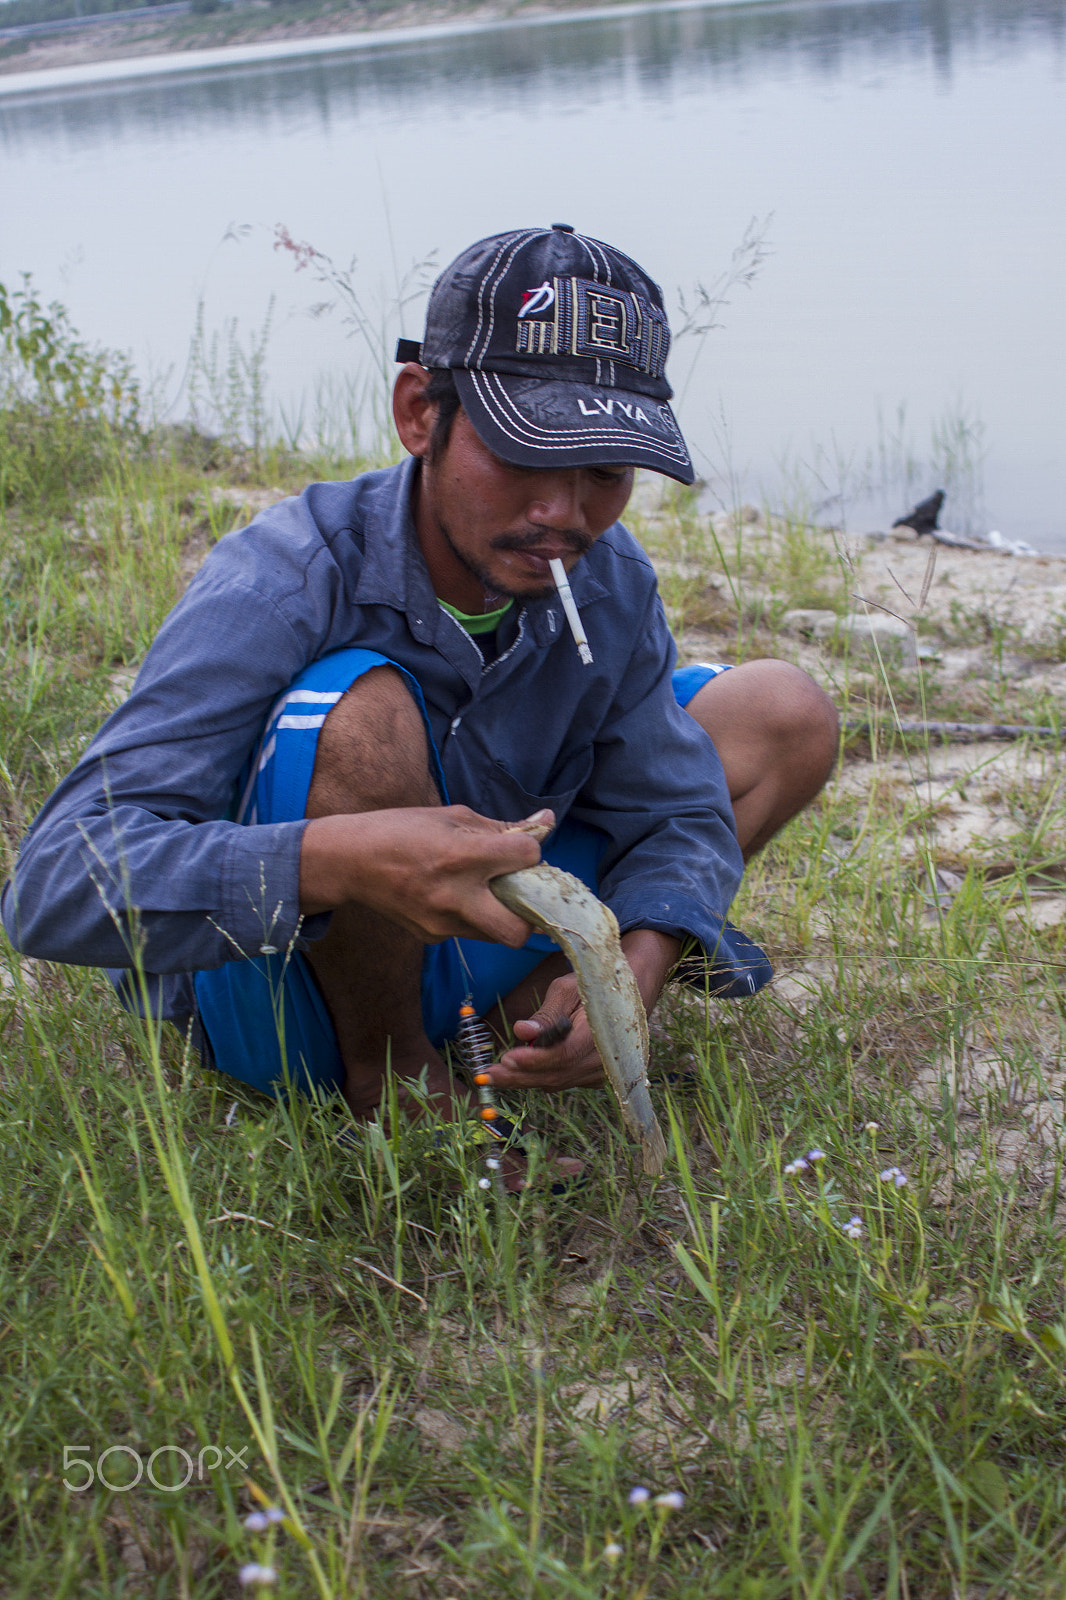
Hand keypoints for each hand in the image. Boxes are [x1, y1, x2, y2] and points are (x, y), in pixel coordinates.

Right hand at [300, 806, 551, 945]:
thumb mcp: (453, 816)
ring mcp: (442, 923)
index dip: (530, 851)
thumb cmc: (403, 830)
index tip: (518, 849)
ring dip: (501, 915)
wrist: (351, 861)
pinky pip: (468, 932)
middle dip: (529, 915)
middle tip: (521, 894)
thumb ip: (501, 827)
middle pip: (518, 932)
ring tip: (487, 891)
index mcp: (463, 857)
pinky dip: (472, 917)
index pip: (528, 859)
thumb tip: (546, 822)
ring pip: (495, 936)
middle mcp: (455, 897)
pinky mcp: (431, 937)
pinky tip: (453, 896)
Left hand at [491, 973, 605, 1089]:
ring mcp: (603, 1072)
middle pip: (557, 1075)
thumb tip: (521, 1031)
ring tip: (498, 1073)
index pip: (564, 1054)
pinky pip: (564, 1081)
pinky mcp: (596, 1077)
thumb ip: (545, 1014)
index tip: (506, 1059)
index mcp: (602, 1032)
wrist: (626, 995)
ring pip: (558, 1082)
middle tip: (488, 1074)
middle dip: (520, 1076)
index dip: (534, 1060)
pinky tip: (522, 1069)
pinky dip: (541, 1077)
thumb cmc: (594, 985)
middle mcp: (606, 1058)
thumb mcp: (568, 990)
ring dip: (526, 1079)